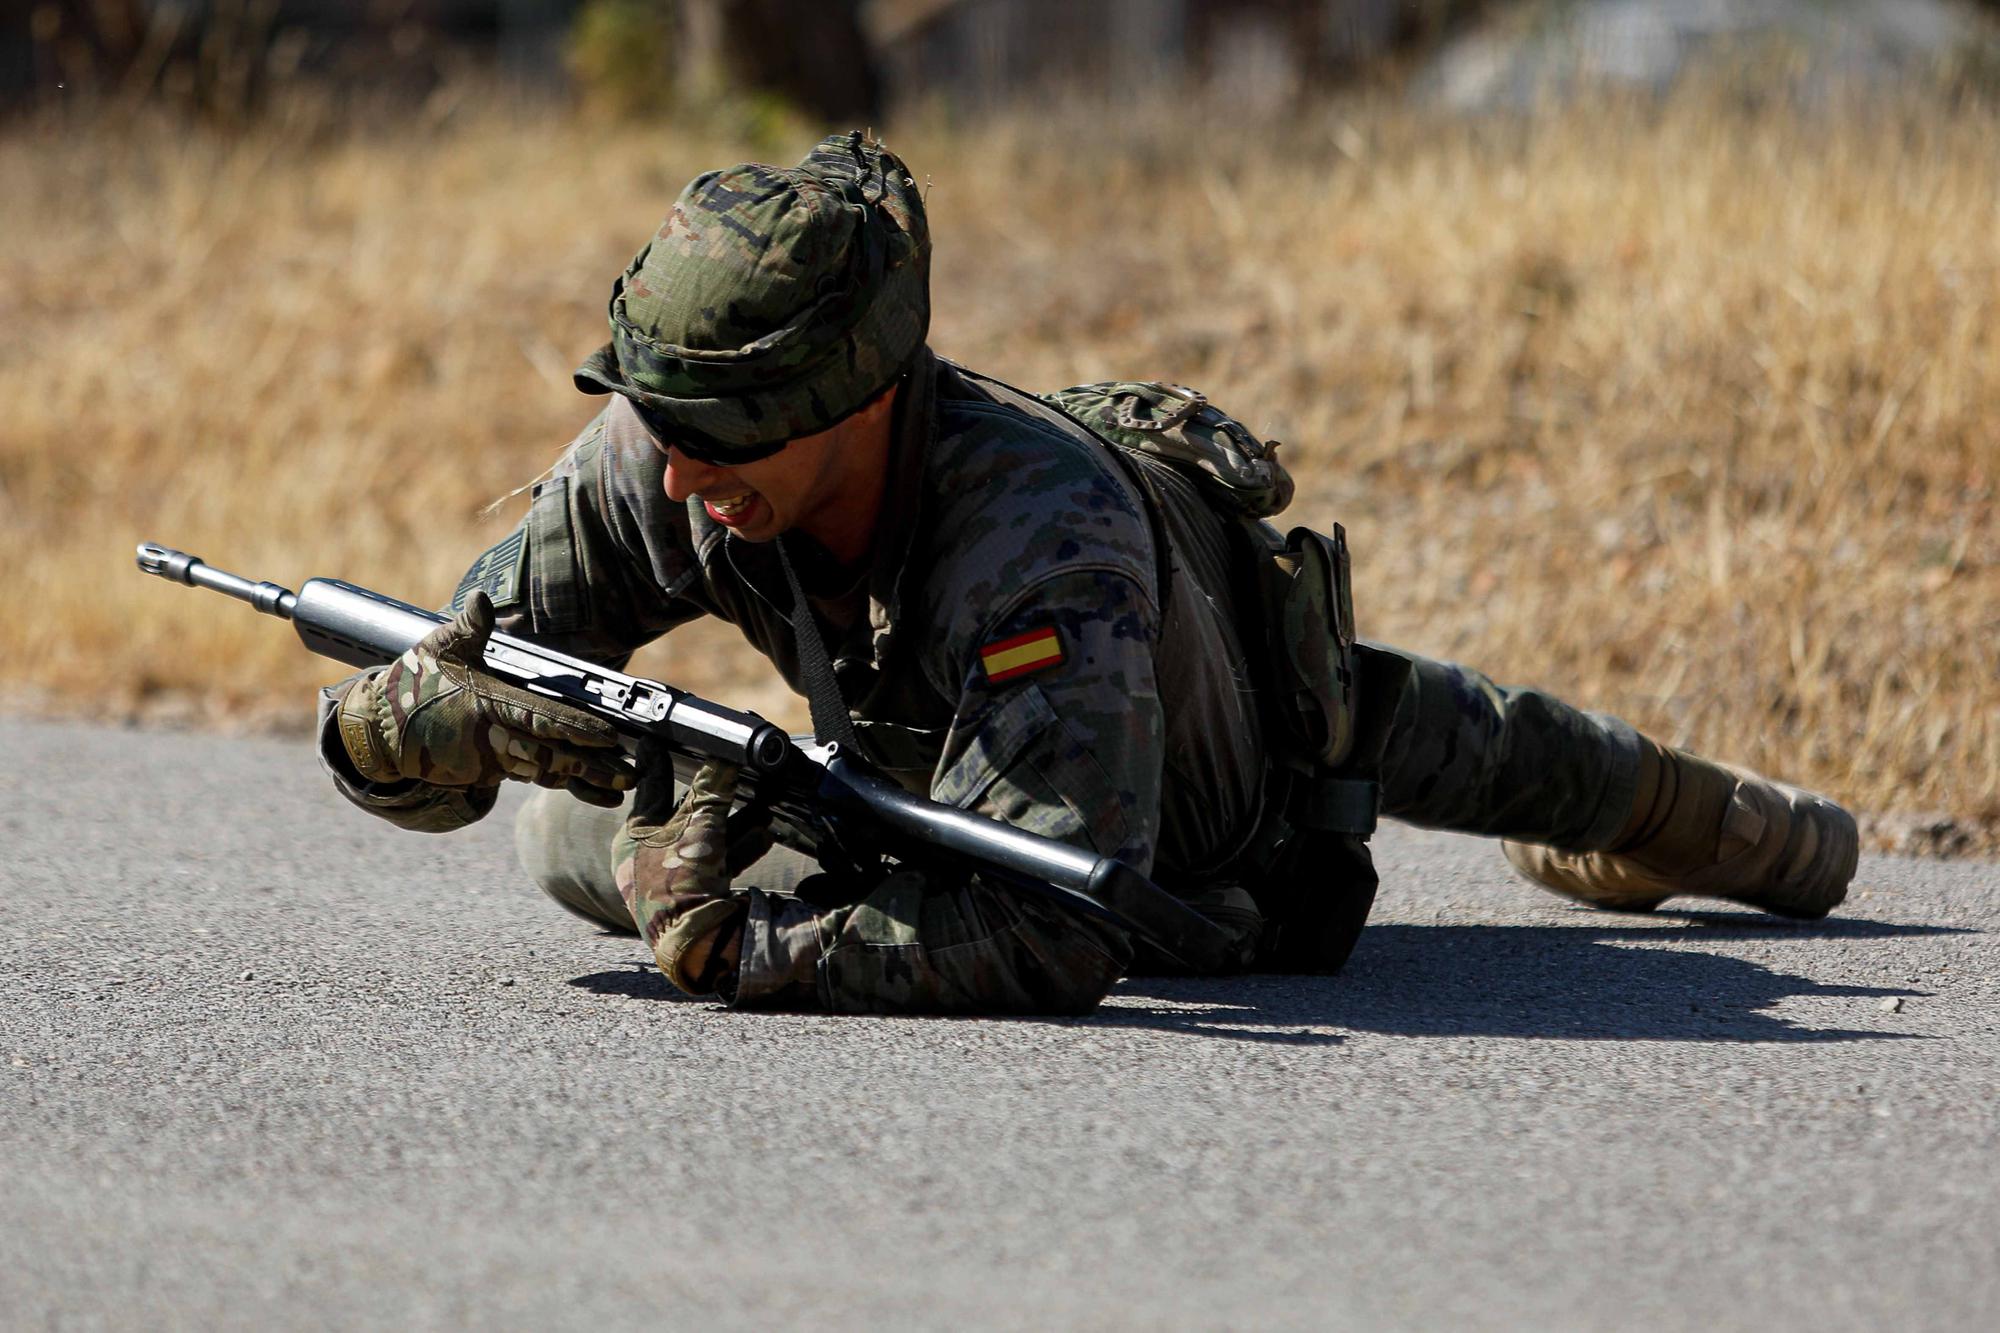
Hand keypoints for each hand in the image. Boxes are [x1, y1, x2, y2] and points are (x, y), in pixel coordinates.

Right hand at [335, 590, 633, 805]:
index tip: (607, 735)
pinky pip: (535, 777)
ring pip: (547, 771)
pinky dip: (565, 784)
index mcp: (487, 703)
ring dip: (585, 780)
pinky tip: (597, 792)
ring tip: (623, 786)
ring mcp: (493, 758)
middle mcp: (494, 735)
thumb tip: (482, 599)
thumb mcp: (438, 648)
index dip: (573, 727)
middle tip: (633, 770)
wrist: (379, 730)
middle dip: (592, 764)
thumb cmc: (414, 682)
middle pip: (552, 753)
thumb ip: (468, 627)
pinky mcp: (492, 771)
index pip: (538, 716)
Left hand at [613, 747, 772, 993]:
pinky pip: (721, 863)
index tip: (657, 739)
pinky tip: (766, 834)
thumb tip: (724, 755)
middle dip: (716, 797)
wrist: (696, 943)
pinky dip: (741, 848)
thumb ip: (712, 789)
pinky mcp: (698, 897)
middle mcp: (648, 860)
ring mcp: (674, 880)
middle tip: (733, 771)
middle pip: (686, 816)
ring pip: (708, 839)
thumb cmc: (680, 882)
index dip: (659, 762)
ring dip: (737, 822)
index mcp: (632, 840)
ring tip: (765, 805)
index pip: (648, 790)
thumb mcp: (697, 825)